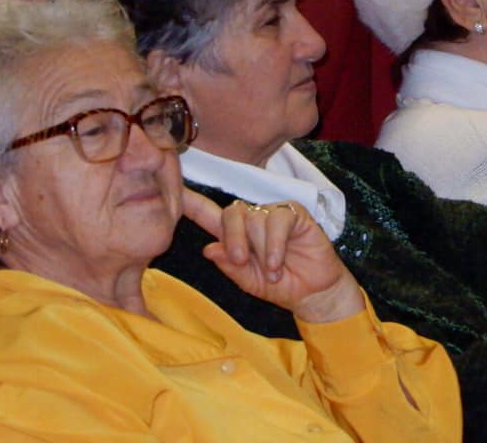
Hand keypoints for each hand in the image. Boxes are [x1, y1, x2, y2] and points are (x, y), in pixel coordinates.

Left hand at [182, 189, 363, 322]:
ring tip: (272, 271)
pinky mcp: (294, 213)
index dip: (191, 202)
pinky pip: (278, 220)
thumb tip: (208, 249)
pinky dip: (275, 245)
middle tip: (242, 261)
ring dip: (262, 250)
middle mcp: (253, 219)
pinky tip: (278, 262)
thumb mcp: (249, 282)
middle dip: (233, 239)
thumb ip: (230, 266)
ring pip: (255, 219)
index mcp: (236, 234)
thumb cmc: (280, 286)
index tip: (174, 192)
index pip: (209, 214)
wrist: (313, 293)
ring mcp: (274, 214)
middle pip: (231, 213)